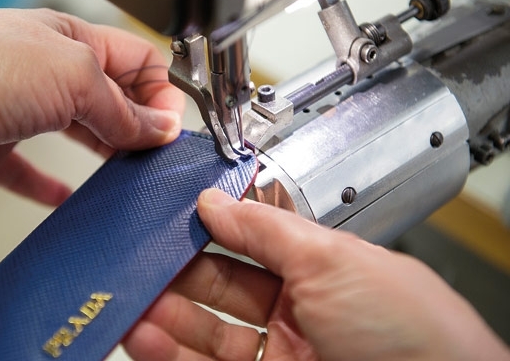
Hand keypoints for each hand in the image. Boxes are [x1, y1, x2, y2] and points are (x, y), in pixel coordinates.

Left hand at [0, 8, 183, 317]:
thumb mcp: (77, 76)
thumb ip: (124, 108)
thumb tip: (160, 128)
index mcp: (72, 39)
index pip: (137, 61)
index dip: (160, 92)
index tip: (170, 126)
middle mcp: (48, 70)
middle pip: (112, 97)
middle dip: (137, 124)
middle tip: (154, 152)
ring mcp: (22, 107)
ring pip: (78, 132)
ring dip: (105, 152)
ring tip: (127, 173)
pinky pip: (31, 170)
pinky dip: (51, 186)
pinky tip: (67, 196)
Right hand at [124, 189, 509, 360]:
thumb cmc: (410, 329)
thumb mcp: (330, 257)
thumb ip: (264, 226)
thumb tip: (214, 199)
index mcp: (319, 268)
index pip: (249, 241)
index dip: (210, 230)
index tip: (171, 222)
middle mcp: (298, 309)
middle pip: (222, 284)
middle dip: (179, 271)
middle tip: (141, 261)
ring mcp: (280, 352)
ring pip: (207, 330)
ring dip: (166, 315)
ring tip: (134, 300)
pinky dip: (170, 353)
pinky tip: (146, 337)